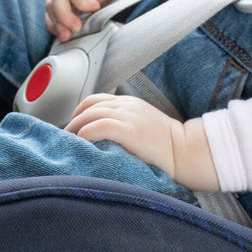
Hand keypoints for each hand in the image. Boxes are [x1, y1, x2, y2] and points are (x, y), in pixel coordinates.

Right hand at [45, 0, 132, 41]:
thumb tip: (90, 8)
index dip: (82, 0)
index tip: (96, 7)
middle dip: (64, 15)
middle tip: (77, 28)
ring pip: (51, 7)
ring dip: (57, 23)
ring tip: (66, 36)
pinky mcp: (61, 5)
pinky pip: (51, 16)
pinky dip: (55, 26)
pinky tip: (63, 35)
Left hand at [65, 94, 219, 190]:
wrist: (186, 151)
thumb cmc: (166, 147)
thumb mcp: (143, 127)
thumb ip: (125, 125)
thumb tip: (100, 139)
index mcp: (130, 104)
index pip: (95, 100)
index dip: (79, 113)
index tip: (73, 129)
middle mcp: (127, 106)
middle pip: (89, 106)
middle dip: (73, 122)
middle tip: (65, 139)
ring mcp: (129, 116)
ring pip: (90, 114)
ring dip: (75, 129)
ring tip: (69, 143)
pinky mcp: (130, 130)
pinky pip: (99, 126)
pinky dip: (85, 133)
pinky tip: (81, 143)